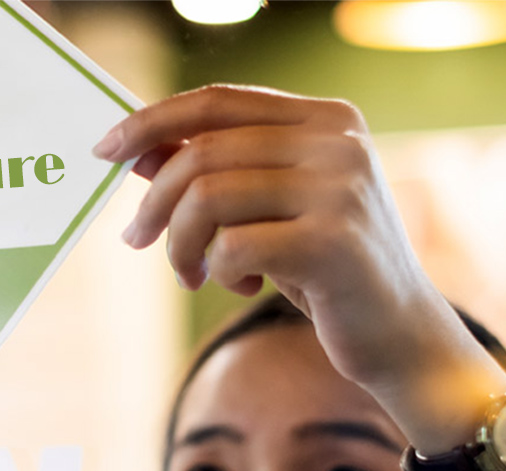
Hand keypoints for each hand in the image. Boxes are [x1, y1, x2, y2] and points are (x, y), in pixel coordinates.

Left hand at [94, 85, 457, 391]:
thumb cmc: (325, 266)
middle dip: (154, 201)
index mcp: (327, 119)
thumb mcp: (268, 209)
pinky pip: (231, 248)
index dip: (152, 120)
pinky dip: (217, 272)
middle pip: (202, 152)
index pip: (219, 101)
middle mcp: (339, 143)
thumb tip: (136, 148)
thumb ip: (214, 171)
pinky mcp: (332, 243)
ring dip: (181, 245)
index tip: (104, 149)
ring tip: (191, 274)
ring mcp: (341, 189)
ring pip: (207, 198)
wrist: (401, 335)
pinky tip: (244, 286)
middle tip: (134, 239)